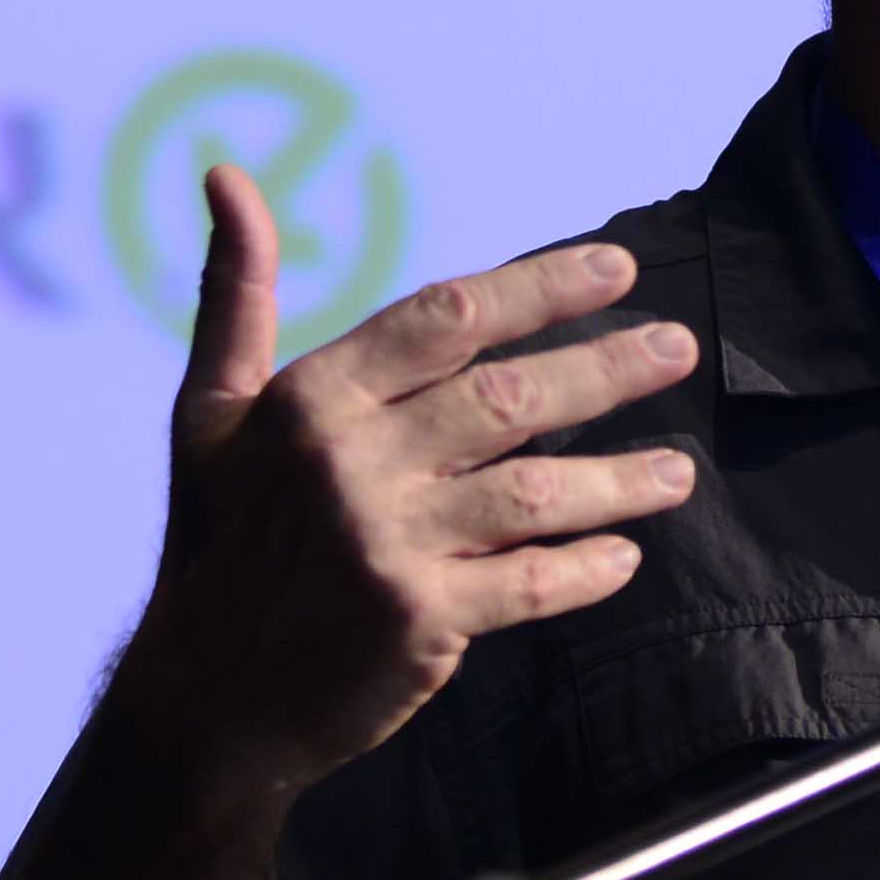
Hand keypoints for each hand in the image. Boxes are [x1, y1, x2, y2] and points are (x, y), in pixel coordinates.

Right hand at [105, 165, 700, 815]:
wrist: (201, 702)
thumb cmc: (217, 543)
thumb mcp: (209, 411)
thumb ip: (238, 295)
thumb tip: (227, 177)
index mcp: (311, 399)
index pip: (446, 319)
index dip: (539, 288)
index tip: (616, 268)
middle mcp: (352, 462)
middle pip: (508, 397)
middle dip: (606, 368)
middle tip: (678, 348)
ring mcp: (389, 544)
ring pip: (536, 494)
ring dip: (620, 480)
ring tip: (679, 472)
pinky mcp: (418, 622)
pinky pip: (530, 586)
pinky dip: (584, 570)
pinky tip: (625, 556)